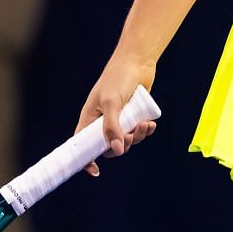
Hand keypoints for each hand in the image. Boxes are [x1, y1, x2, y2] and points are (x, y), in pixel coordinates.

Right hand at [76, 53, 158, 176]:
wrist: (138, 61)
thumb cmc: (118, 78)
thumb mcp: (112, 103)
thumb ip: (112, 127)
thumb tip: (117, 150)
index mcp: (90, 118)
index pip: (82, 144)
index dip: (85, 158)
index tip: (95, 170)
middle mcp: (103, 120)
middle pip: (108, 146)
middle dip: (122, 145)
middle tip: (131, 135)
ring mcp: (119, 118)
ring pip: (126, 140)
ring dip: (137, 137)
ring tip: (144, 125)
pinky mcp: (134, 115)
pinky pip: (138, 131)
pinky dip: (145, 131)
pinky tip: (150, 124)